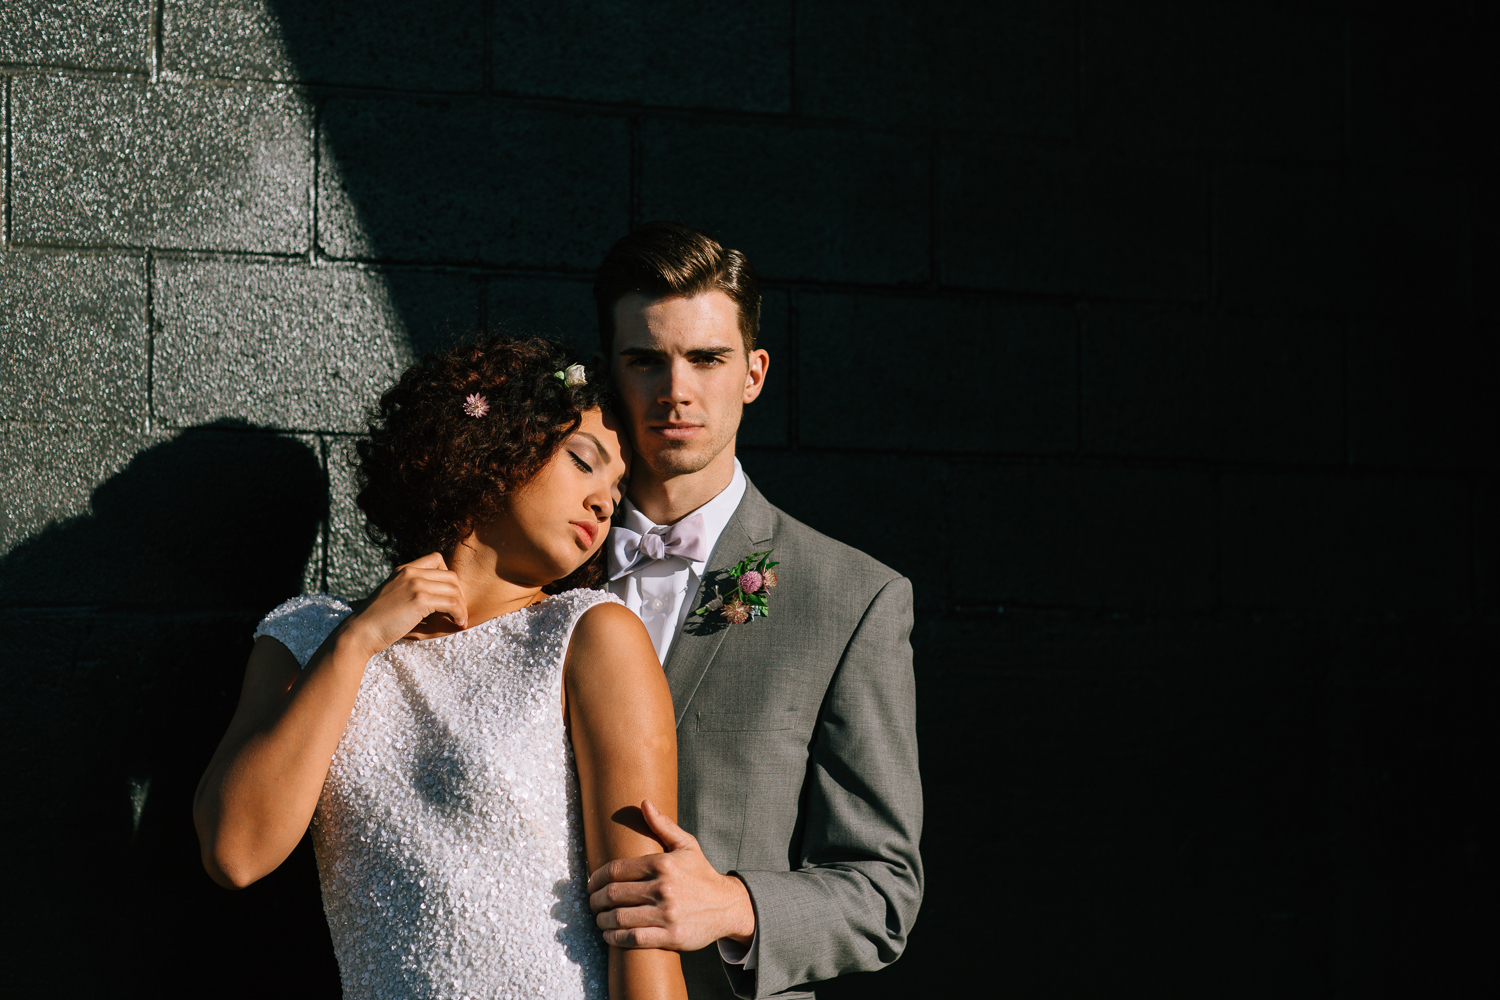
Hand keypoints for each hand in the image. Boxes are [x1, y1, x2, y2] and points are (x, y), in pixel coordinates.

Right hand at [342, 553, 468, 656]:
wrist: (361, 631)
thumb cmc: (376, 621)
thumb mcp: (393, 596)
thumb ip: (409, 590)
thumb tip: (436, 599)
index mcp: (403, 569)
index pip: (436, 559)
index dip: (448, 577)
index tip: (448, 595)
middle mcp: (410, 572)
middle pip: (450, 576)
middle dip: (459, 594)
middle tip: (459, 611)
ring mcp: (415, 584)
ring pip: (454, 589)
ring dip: (462, 606)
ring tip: (461, 620)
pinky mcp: (420, 599)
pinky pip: (452, 603)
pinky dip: (460, 614)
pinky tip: (459, 623)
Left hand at [587, 799, 755, 950]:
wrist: (728, 906)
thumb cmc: (702, 874)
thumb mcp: (687, 846)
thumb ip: (664, 825)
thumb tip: (644, 803)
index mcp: (663, 864)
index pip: (616, 870)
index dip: (597, 877)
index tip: (591, 884)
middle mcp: (664, 888)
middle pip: (614, 894)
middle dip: (595, 900)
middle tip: (592, 903)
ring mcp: (667, 914)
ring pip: (620, 917)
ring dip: (602, 920)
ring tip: (599, 919)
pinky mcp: (671, 936)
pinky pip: (633, 938)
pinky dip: (615, 938)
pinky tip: (610, 934)